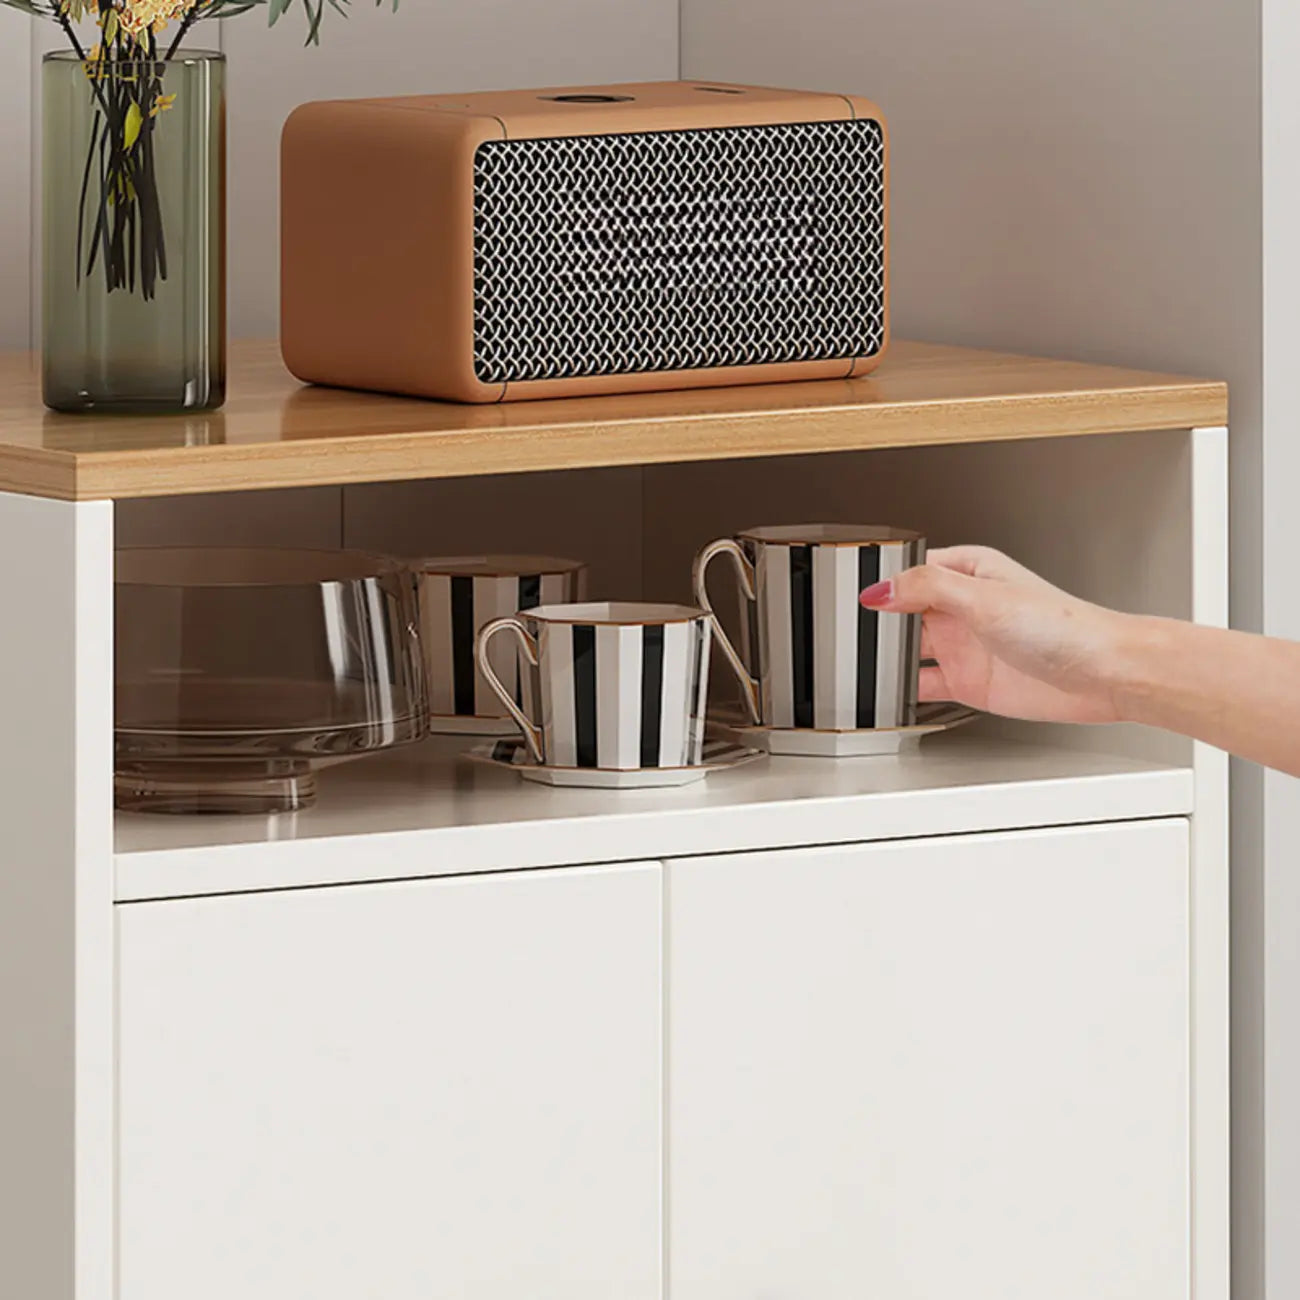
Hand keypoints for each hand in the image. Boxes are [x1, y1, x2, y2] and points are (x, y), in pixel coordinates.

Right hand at [859, 546, 1130, 723]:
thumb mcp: (984, 596)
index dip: (883, 582)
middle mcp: (963, 608)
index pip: (911, 572)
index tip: (854, 594)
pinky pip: (924, 684)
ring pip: (910, 649)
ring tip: (860, 662)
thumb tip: (880, 590)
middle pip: (905, 612)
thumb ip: (927, 589)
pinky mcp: (969, 681)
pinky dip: (904, 688)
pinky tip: (889, 690)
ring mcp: (964, 646)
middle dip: (880, 621)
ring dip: (888, 657)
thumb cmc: (1063, 626)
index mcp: (968, 572)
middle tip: (849, 632)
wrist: (1101, 674)